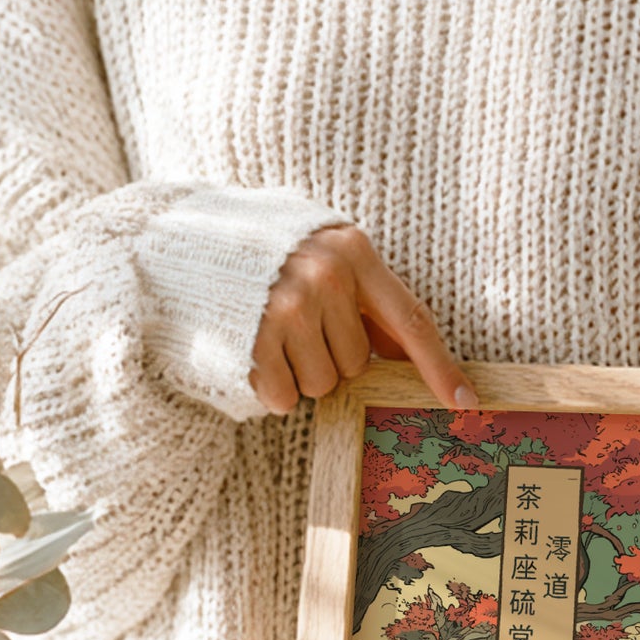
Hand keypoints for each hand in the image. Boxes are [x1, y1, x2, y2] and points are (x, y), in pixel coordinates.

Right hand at [251, 223, 476, 415]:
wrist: (174, 239)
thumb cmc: (257, 251)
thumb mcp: (319, 252)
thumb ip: (363, 296)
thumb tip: (405, 351)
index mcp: (352, 251)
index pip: (411, 320)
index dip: (440, 366)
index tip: (465, 401)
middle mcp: (326, 277)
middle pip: (358, 363)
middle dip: (330, 357)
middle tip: (294, 327)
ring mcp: (288, 308)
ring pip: (323, 385)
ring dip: (299, 374)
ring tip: (268, 335)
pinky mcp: (254, 340)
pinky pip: (285, 397)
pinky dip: (270, 388)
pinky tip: (250, 352)